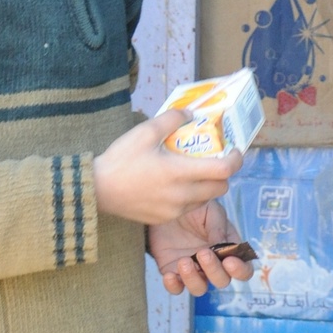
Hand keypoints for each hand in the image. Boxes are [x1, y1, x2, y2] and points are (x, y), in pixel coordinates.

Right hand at [93, 110, 241, 225]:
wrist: (97, 190)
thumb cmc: (121, 159)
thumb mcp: (146, 130)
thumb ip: (173, 119)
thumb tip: (191, 114)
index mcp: (181, 173)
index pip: (223, 171)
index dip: (236, 159)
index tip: (235, 150)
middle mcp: (182, 196)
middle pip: (220, 188)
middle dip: (224, 173)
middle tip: (215, 158)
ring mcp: (173, 210)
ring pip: (205, 200)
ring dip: (209, 186)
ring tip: (196, 170)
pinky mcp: (163, 218)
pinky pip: (189, 208)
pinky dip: (193, 196)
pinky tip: (178, 184)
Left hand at [148, 201, 254, 296]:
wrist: (168, 204)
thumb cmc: (195, 208)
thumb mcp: (210, 211)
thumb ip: (218, 228)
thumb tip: (222, 246)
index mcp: (228, 248)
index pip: (243, 268)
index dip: (240, 270)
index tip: (229, 261)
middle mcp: (213, 263)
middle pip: (222, 280)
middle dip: (214, 270)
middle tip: (203, 253)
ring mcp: (194, 270)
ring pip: (200, 288)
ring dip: (194, 279)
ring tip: (184, 261)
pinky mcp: (174, 273)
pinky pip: (176, 289)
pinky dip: (174, 286)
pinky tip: (169, 275)